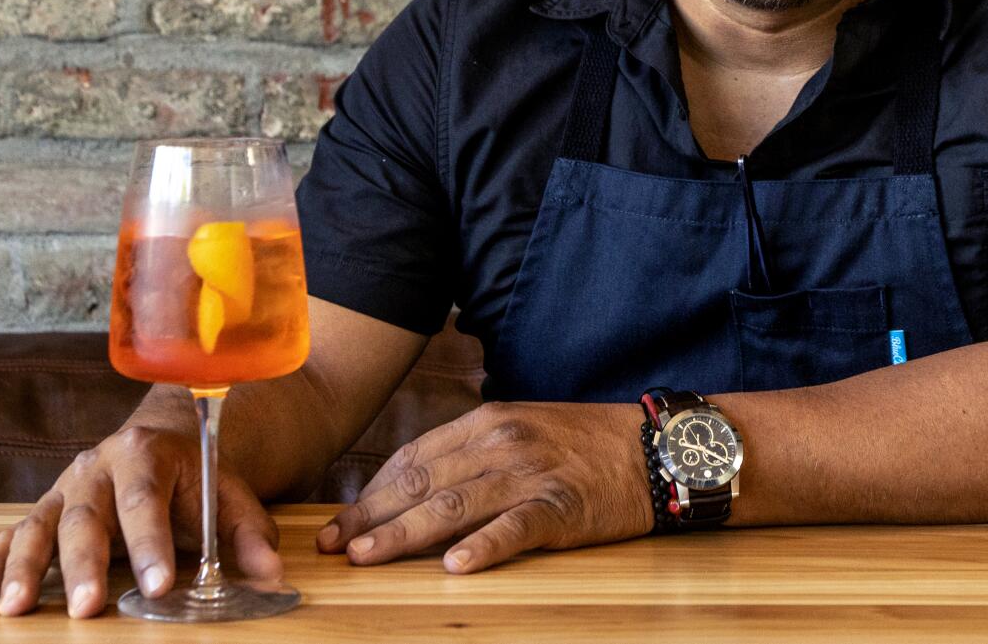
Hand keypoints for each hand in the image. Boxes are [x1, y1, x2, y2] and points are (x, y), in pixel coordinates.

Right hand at [0, 423, 281, 617]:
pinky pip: (11, 534)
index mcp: (146, 454)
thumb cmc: (195, 477)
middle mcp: (97, 467)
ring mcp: (65, 488)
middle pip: (86, 517)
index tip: (159, 585)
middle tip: (90, 608)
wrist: (161, 440)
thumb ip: (249, 533)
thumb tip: (273, 574)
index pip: (147, 501)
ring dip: (26, 568)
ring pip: (39, 526)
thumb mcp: (227, 495)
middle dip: (87, 565)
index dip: (152, 544)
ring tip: (18, 609)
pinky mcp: (44, 509)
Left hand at [318, 400, 652, 573]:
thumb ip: (472, 454)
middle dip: (372, 516)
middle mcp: (502, 443)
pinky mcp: (561, 508)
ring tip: (368, 557)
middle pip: (423, 483)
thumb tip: (416, 488)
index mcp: (488, 422)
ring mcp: (531, 475)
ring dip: (404, 533)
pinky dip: (483, 547)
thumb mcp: (522, 431)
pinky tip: (455, 566)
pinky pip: (515, 528)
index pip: (415, 459)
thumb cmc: (584, 444)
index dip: (372, 491)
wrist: (653, 448)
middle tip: (335, 546)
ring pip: (454, 506)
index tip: (338, 520)